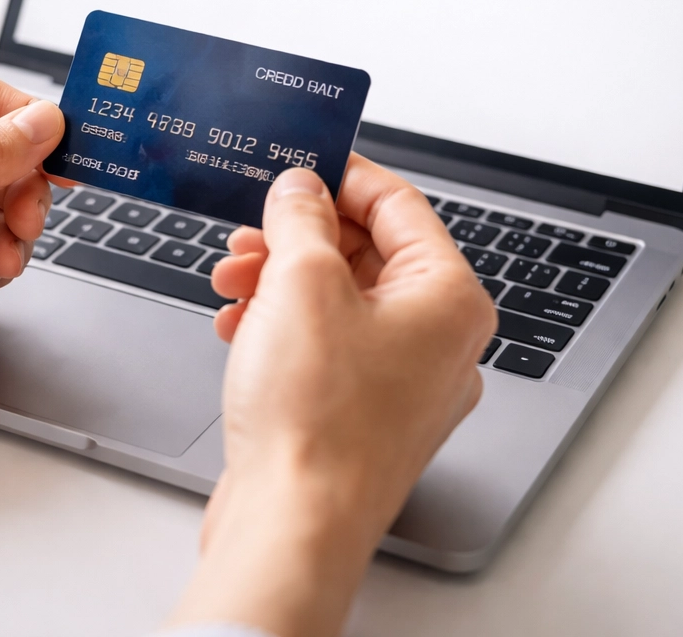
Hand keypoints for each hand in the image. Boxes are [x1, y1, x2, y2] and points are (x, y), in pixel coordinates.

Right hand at [168, 156, 494, 636]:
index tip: (298, 161)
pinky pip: (326, 346)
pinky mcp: (362, 415)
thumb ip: (301, 218)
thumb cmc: (318, 419)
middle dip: (296, 236)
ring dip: (279, 280)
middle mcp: (439, 341)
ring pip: (339, 300)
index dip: (341, 174)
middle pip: (367, 253)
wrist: (295, 520)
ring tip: (232, 282)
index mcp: (450, 299)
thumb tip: (300, 189)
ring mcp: (403, 383)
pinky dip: (281, 326)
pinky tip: (239, 328)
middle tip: (251, 230)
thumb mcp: (301, 281)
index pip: (400, 204)